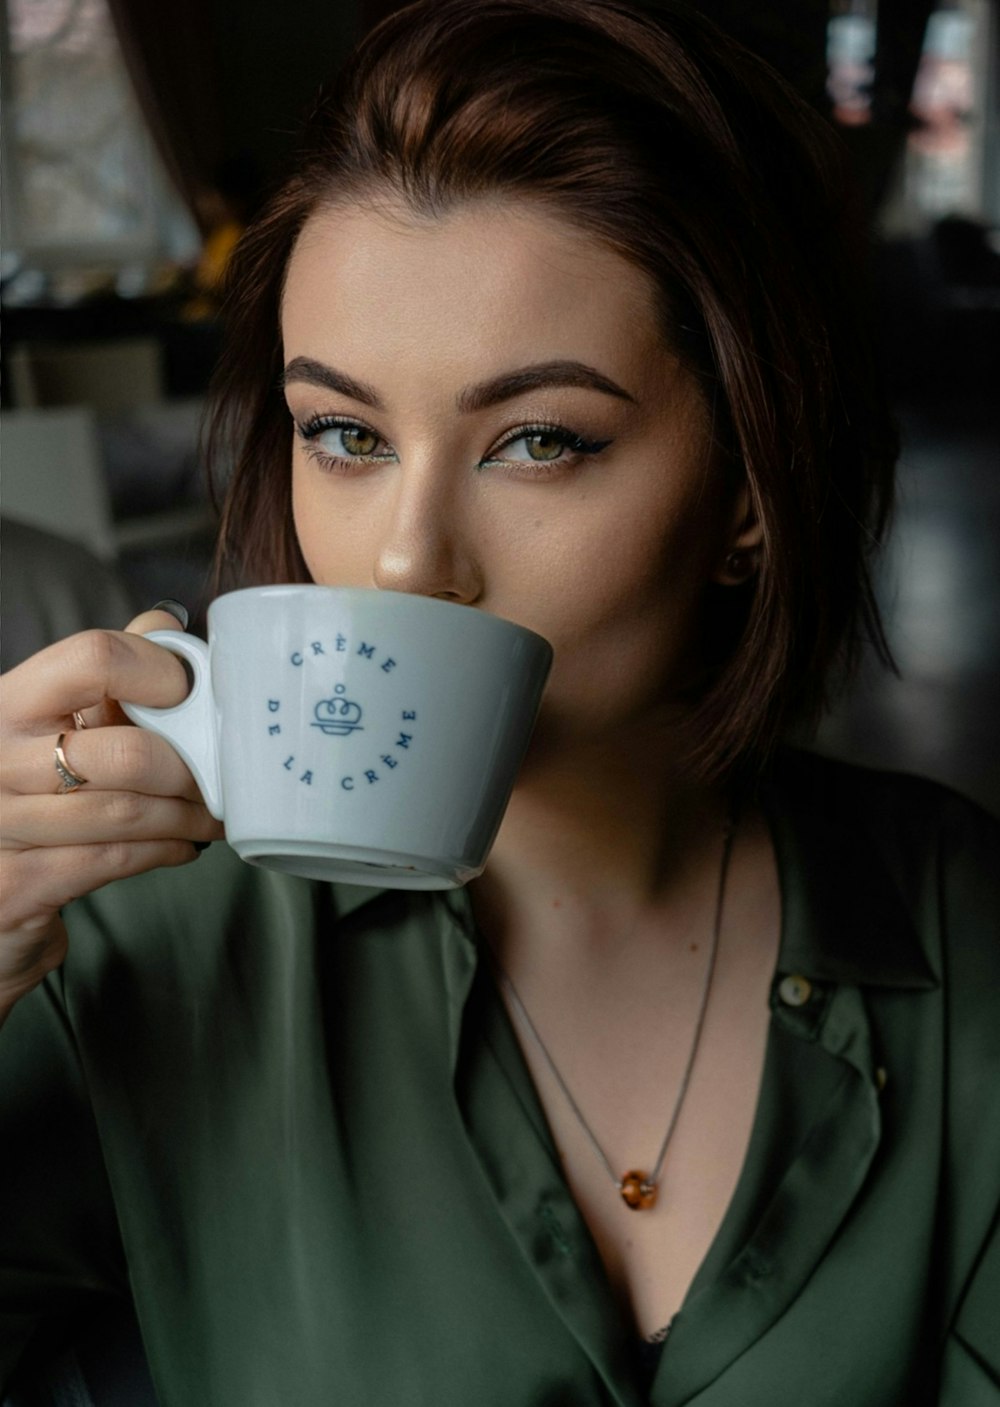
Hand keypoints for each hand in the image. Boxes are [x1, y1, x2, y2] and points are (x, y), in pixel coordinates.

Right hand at [0, 608, 224, 1022]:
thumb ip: (105, 671)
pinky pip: (112, 861)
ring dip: (185, 817)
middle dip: (188, 771)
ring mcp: (0, 825)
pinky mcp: (16, 885)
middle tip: (219, 778)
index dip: (158, 671)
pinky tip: (180, 845)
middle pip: (127, 754)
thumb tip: (166, 626)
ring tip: (211, 815)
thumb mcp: (56, 721)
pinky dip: (161, 851)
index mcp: (9, 702)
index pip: (92, 660)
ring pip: (126, 815)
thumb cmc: (31, 786)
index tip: (190, 690)